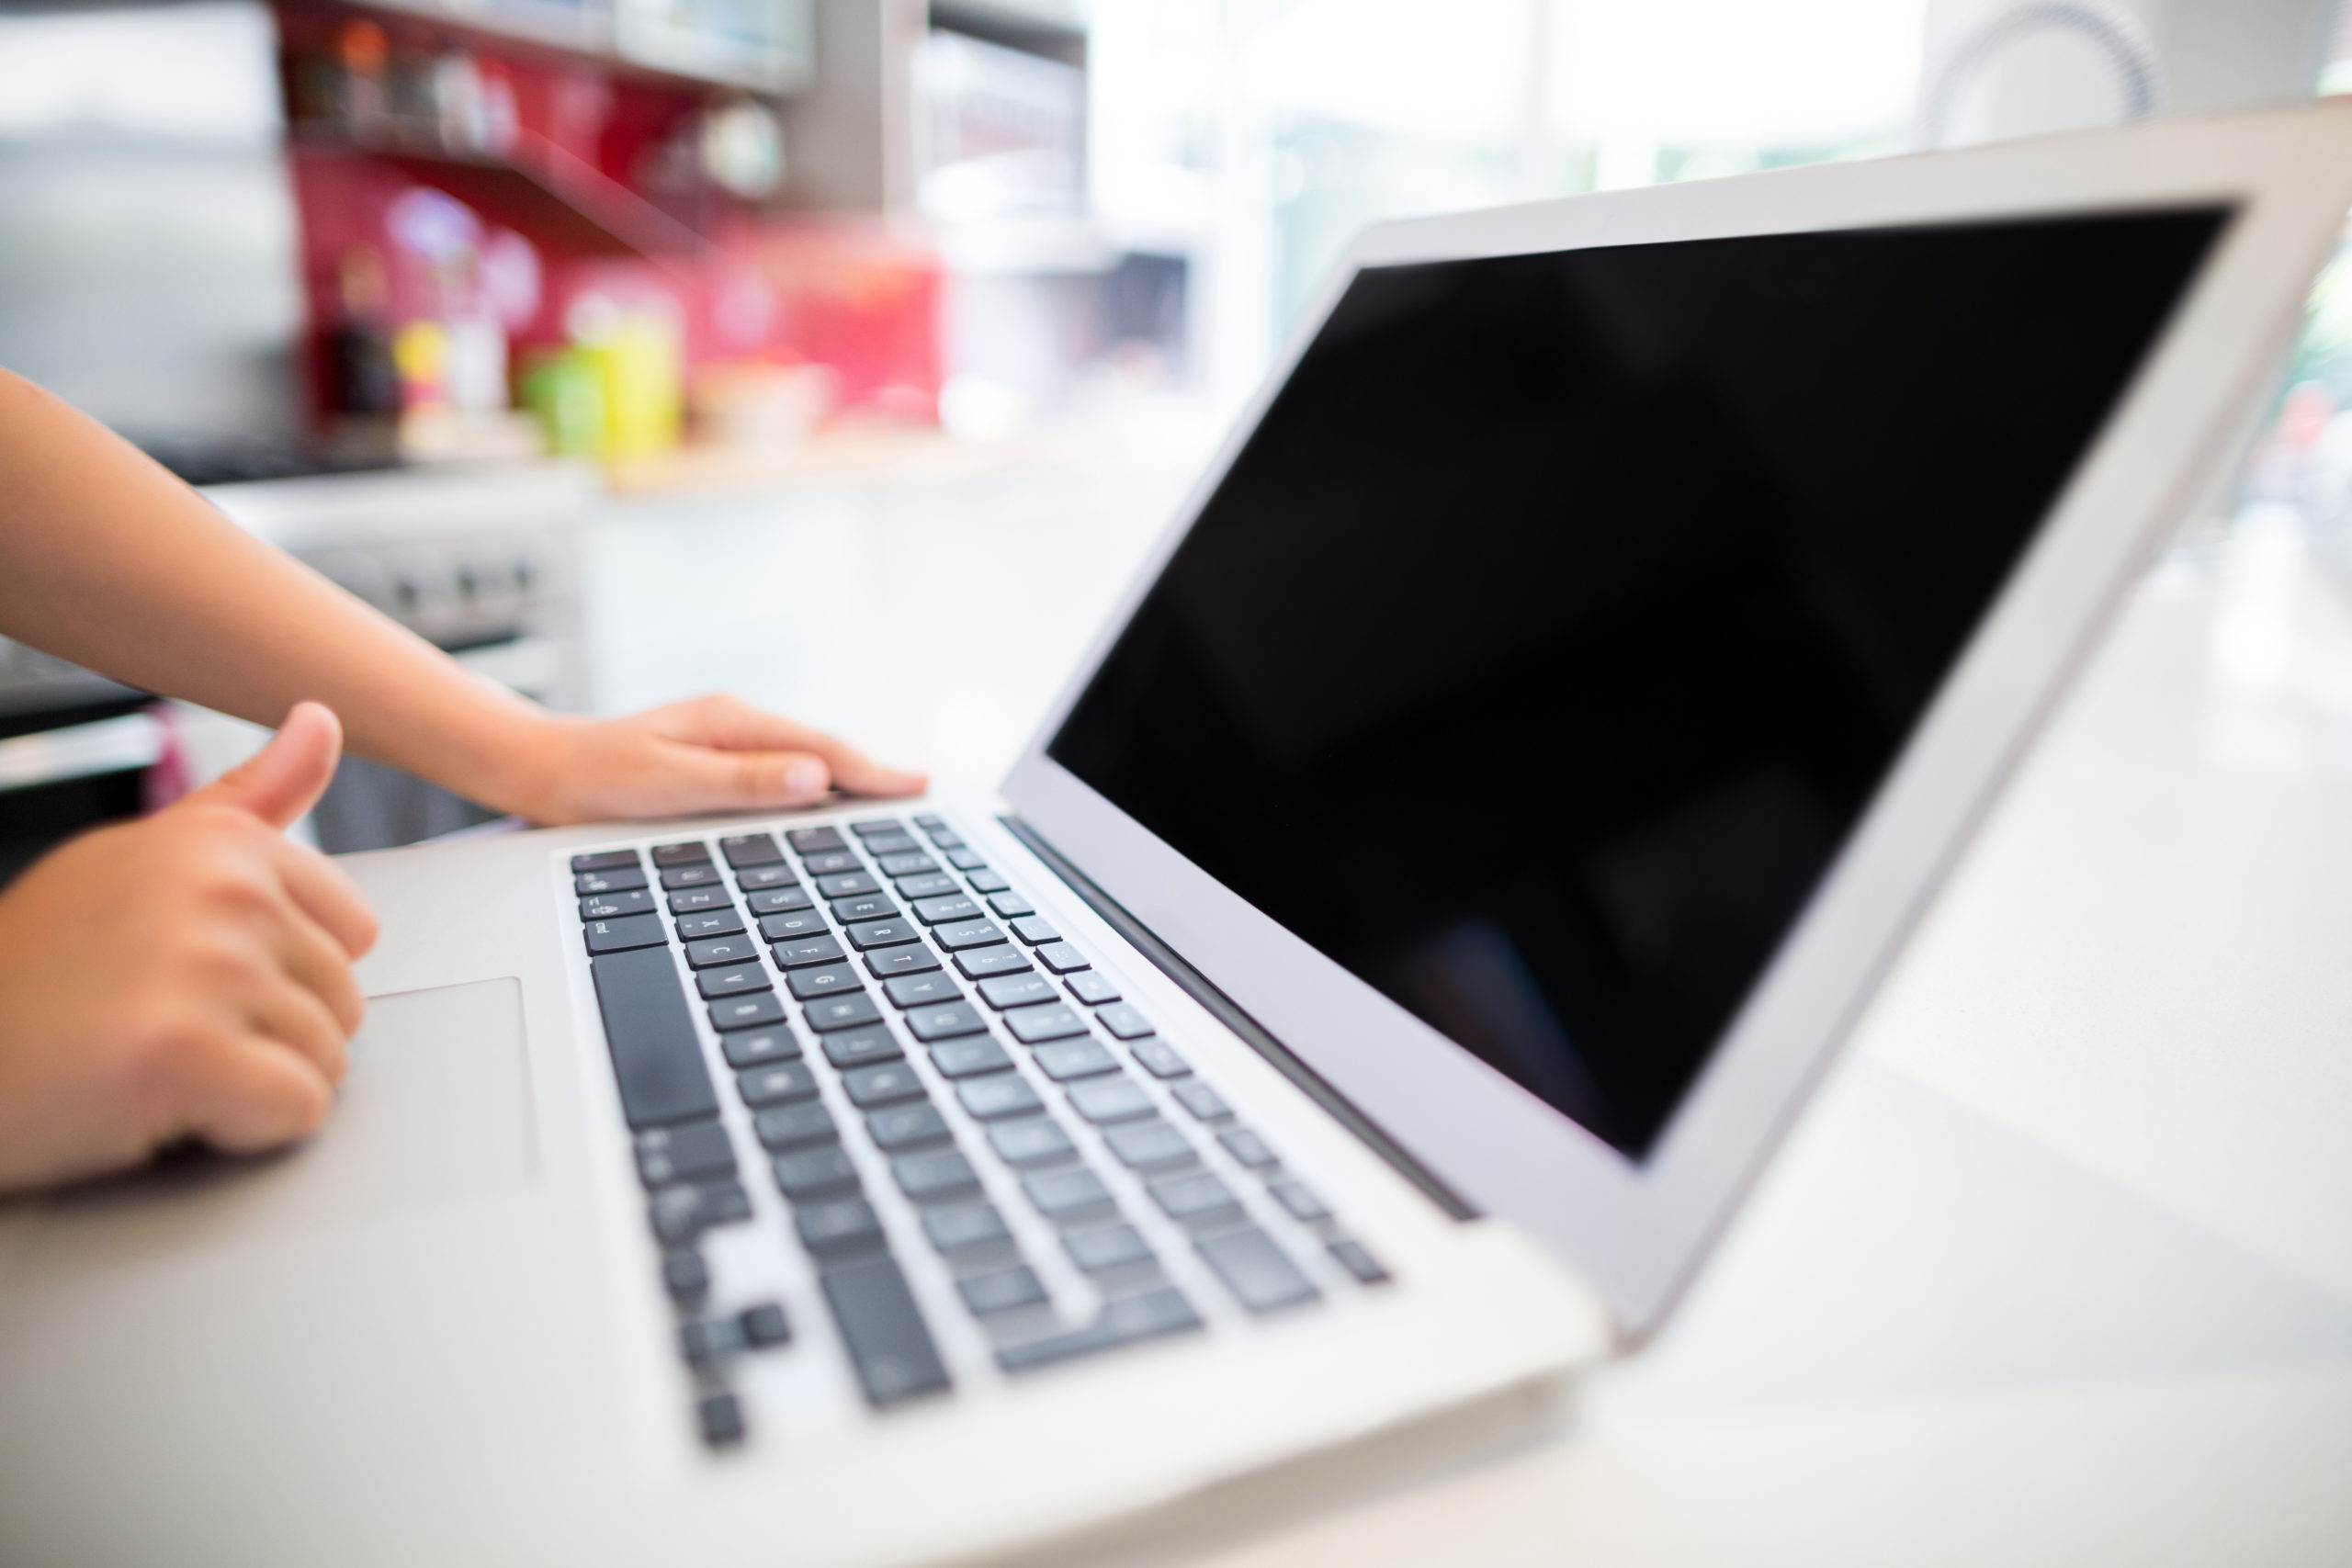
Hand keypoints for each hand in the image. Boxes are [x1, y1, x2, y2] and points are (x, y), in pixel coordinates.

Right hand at [0, 702, 376, 1192]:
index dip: (281, 975)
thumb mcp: (143, 859)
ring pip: (327, 1060)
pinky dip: (242, 1129)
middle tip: (163, 1025)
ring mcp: (204, 966)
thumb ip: (249, 799)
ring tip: (158, 1060)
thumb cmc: (42, 972)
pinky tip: (166, 1103)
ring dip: (251, 1085)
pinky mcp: (183, 1051)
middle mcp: (222, 889)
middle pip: (344, 1000)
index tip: (193, 975)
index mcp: (224, 842)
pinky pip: (297, 1110)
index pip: (354, 932)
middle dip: (267, 1034)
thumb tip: (323, 720)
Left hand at [502, 695, 926, 825]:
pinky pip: (778, 770)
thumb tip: (811, 778)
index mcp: (731, 722)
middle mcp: (735, 723)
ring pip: (802, 759)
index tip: (917, 788)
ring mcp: (725, 738)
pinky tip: (824, 803)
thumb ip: (740, 782)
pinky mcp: (714, 758)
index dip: (872, 771)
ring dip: (845, 778)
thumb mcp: (666, 784)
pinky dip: (812, 785)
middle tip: (922, 793)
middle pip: (821, 749)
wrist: (535, 769)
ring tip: (888, 799)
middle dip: (872, 772)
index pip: (820, 749)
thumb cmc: (592, 779)